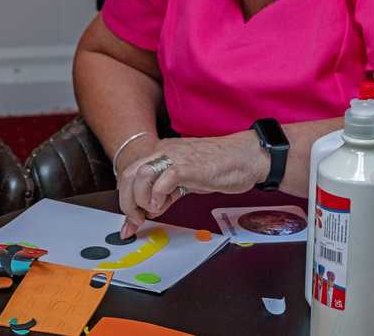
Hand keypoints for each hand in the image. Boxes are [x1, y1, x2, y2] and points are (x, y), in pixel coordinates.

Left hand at [117, 133, 267, 237]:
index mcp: (162, 153)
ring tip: (154, 211)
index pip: (132, 174)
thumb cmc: (221, 167)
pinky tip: (165, 205)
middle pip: (129, 174)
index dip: (126, 199)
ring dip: (141, 200)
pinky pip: (163, 180)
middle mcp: (164, 151)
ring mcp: (175, 157)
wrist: (247, 156)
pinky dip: (158, 196)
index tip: (130, 222)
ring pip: (140, 176)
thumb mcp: (187, 180)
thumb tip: (151, 209)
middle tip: (136, 221)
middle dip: (127, 202)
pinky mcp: (188, 167)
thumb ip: (166, 191)